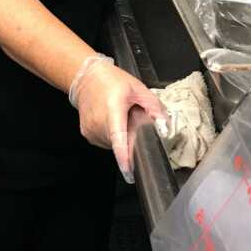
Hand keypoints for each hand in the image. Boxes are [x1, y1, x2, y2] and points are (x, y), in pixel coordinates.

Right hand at [73, 61, 166, 175]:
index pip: (118, 138)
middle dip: (131, 138)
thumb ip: (154, 107)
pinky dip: (112, 137)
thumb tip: (164, 126)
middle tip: (132, 120)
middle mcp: (99, 122)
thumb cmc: (111, 81)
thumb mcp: (138, 88)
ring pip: (112, 144)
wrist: (86, 78)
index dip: (124, 156)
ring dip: (121, 138)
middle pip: (120, 143)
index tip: (129, 171)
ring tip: (120, 118)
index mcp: (112, 109)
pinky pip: (105, 142)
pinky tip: (112, 122)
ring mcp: (91, 130)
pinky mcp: (87, 134)